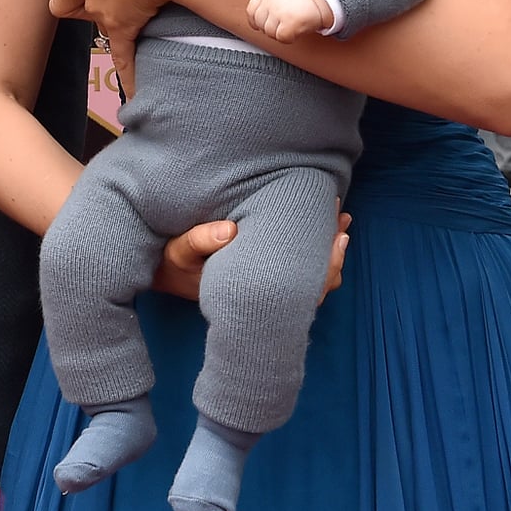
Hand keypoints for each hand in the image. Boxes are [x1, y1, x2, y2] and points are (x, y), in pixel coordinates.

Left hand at [49, 0, 192, 97]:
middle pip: (69, 12)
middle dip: (83, 11)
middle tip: (104, 5)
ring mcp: (106, 13)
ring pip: (99, 30)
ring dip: (112, 30)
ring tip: (132, 28)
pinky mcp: (126, 27)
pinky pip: (124, 58)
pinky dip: (129, 77)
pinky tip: (133, 97)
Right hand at [154, 212, 349, 302]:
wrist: (166, 278)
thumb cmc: (176, 264)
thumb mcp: (180, 251)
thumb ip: (200, 240)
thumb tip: (230, 231)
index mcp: (254, 286)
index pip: (303, 281)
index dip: (325, 256)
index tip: (336, 229)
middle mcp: (266, 292)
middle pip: (315, 280)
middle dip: (333, 249)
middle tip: (343, 218)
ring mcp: (267, 287)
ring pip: (311, 278)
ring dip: (328, 250)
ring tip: (341, 221)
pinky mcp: (264, 278)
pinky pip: (300, 273)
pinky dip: (316, 253)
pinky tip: (324, 231)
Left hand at [247, 0, 330, 41]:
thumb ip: (267, 3)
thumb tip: (255, 24)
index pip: (251, 11)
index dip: (258, 20)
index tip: (268, 22)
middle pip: (260, 24)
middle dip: (271, 27)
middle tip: (285, 23)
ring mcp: (279, 10)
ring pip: (270, 32)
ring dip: (281, 33)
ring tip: (293, 24)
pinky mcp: (290, 21)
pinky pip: (282, 37)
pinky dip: (290, 37)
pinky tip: (297, 29)